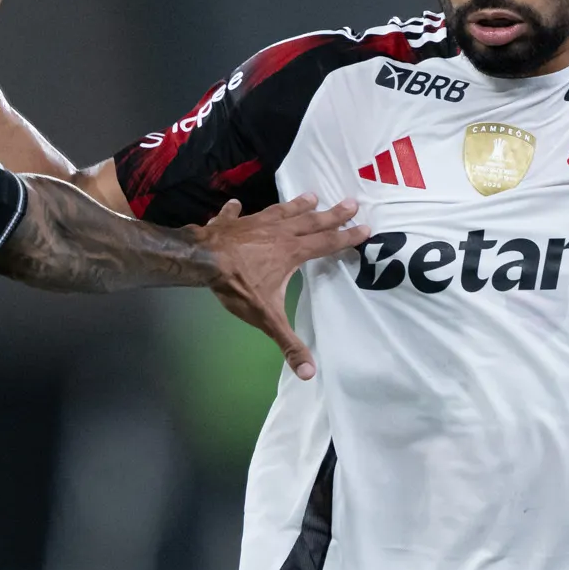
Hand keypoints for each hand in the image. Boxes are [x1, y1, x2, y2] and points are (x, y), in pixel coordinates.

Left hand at [195, 194, 368, 378]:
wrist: (202, 260)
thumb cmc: (238, 285)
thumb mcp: (267, 318)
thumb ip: (288, 343)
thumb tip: (309, 373)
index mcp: (292, 252)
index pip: (326, 243)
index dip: (347, 237)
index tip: (366, 228)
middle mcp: (279, 232)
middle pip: (311, 221)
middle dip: (333, 213)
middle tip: (352, 202)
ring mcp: (255, 223)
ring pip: (282, 211)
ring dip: (297, 204)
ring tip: (311, 196)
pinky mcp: (232, 222)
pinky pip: (236, 213)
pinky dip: (237, 210)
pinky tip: (237, 204)